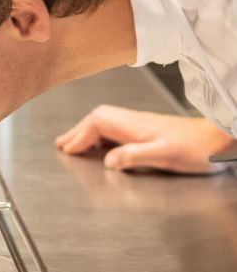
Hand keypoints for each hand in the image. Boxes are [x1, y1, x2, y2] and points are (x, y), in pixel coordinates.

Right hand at [55, 105, 234, 173]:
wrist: (219, 138)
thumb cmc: (196, 147)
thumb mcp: (164, 155)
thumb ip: (134, 156)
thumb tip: (108, 160)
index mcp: (133, 125)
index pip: (96, 124)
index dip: (79, 136)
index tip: (67, 149)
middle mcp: (133, 121)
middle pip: (97, 120)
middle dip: (77, 131)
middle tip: (61, 143)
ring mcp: (140, 124)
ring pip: (105, 123)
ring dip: (87, 131)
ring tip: (74, 143)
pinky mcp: (147, 130)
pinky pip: (114, 129)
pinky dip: (100, 135)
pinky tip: (102, 146)